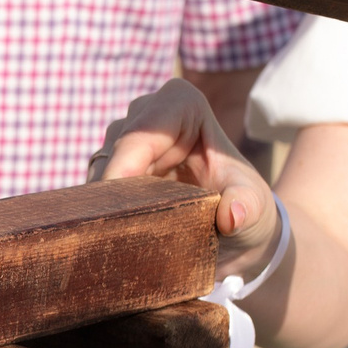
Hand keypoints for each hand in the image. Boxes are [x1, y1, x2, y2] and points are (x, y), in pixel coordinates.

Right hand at [95, 77, 278, 280]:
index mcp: (181, 104)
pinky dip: (102, 216)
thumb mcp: (255, 206)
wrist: (233, 226)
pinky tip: (113, 240)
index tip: (123, 208)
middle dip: (115, 195)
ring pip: (97, 174)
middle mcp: (144, 114)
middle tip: (120, 237)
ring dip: (107, 209)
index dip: (126, 169)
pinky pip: (92, 192)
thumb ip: (247, 206)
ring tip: (121, 243)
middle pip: (114, 154)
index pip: (142, 132)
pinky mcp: (108, 170)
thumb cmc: (244, 202)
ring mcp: (122, 141)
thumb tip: (231, 217)